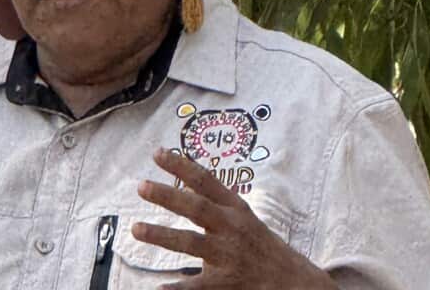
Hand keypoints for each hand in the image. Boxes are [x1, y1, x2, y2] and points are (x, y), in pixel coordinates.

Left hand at [133, 148, 335, 289]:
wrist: (293, 281)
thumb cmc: (263, 247)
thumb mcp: (245, 218)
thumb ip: (217, 203)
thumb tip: (187, 183)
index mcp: (236, 209)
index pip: (206, 181)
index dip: (182, 165)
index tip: (158, 153)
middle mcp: (232, 228)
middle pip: (196, 207)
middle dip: (168, 196)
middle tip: (141, 186)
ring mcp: (229, 255)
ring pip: (191, 242)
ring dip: (161, 235)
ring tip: (136, 228)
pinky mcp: (227, 282)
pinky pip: (197, 286)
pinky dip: (176, 288)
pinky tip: (157, 288)